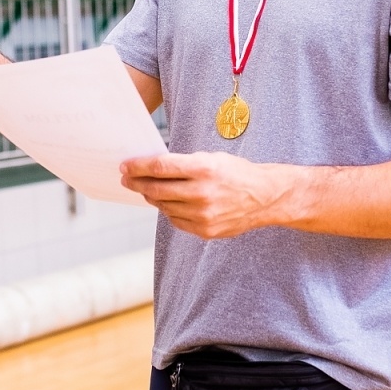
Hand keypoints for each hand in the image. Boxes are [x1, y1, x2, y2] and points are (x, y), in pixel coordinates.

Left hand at [120, 152, 284, 239]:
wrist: (265, 197)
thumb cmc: (236, 173)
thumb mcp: (211, 158)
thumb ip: (183, 164)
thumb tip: (150, 169)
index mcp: (204, 169)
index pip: (160, 167)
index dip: (138, 167)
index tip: (125, 166)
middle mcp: (202, 193)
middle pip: (156, 189)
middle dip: (137, 183)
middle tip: (127, 179)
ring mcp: (203, 215)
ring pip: (163, 206)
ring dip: (152, 197)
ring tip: (148, 189)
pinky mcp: (205, 230)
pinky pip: (175, 220)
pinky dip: (169, 210)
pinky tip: (169, 202)